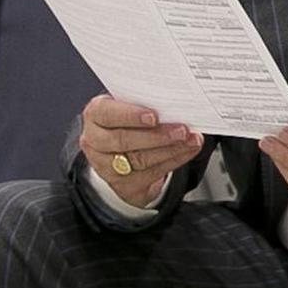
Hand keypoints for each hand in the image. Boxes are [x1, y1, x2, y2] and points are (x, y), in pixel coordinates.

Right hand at [78, 94, 203, 207]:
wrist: (123, 151)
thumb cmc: (131, 120)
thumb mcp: (133, 105)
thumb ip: (147, 102)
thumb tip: (175, 102)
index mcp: (96, 115)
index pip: (107, 114)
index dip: (130, 115)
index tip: (154, 116)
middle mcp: (95, 141)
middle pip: (123, 140)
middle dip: (157, 136)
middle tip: (182, 130)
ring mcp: (106, 166)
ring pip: (139, 159)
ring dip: (171, 149)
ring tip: (191, 139)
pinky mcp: (123, 184)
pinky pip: (152, 173)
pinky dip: (175, 160)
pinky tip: (188, 150)